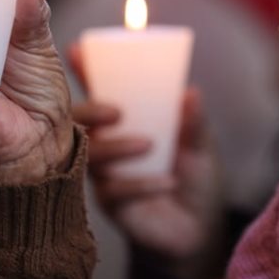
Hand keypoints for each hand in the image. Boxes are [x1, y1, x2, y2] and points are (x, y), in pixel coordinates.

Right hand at [72, 70, 221, 263]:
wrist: (199, 228)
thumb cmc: (194, 176)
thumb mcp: (200, 145)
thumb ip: (194, 122)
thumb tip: (190, 92)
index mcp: (126, 119)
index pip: (99, 89)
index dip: (85, 69)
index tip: (78, 50)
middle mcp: (107, 142)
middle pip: (78, 120)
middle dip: (90, 109)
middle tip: (116, 110)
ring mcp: (105, 174)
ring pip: (91, 154)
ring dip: (117, 147)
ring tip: (149, 145)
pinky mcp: (111, 204)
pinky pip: (113, 191)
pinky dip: (139, 183)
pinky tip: (166, 182)